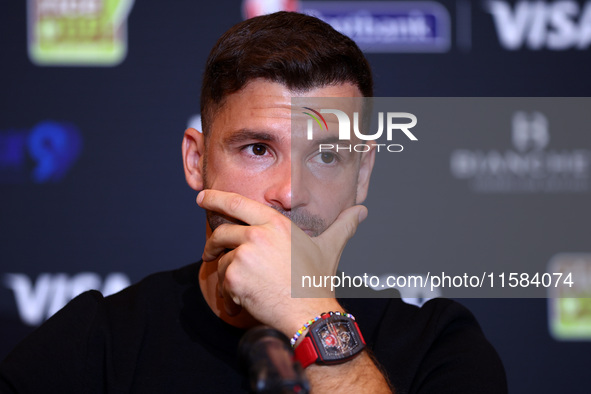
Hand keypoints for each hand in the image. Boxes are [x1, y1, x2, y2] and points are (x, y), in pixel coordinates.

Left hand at [197, 189, 367, 336]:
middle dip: (212, 242)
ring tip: (240, 285)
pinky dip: (228, 292)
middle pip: (222, 230)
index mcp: (275, 222)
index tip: (202, 197)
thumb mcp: (330, 247)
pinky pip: (222, 280)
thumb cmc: (316, 281)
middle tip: (210, 252)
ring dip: (226, 272)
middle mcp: (258, 233)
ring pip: (222, 258)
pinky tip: (243, 299)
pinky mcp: (235, 276)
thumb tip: (361, 211)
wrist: (308, 313)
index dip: (215, 197)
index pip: (237, 202)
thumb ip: (343, 225)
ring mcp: (245, 254)